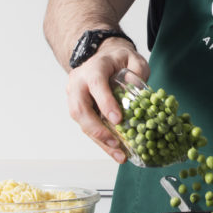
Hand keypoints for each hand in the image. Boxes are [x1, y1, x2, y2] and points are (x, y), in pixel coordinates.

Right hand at [65, 39, 149, 163]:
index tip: (118, 120)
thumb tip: (136, 85)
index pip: (96, 85)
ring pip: (81, 122)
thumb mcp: (133, 58)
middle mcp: (79, 82)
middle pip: (80, 108)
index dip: (105, 103)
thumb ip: (137, 69)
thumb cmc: (118, 60)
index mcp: (94, 68)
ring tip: (118, 154)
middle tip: (116, 143)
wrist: (102, 58)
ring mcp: (75, 96)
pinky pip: (86, 127)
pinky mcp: (78, 109)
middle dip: (97, 129)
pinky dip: (100, 141)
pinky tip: (115, 151)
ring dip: (99, 140)